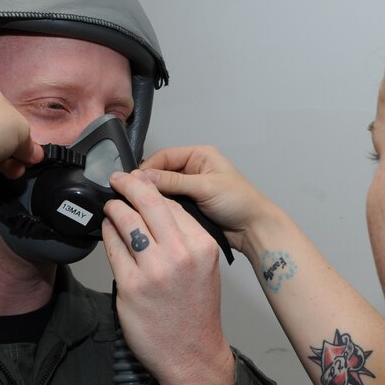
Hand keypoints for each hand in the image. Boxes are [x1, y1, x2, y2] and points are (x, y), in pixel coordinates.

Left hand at [102, 170, 234, 384]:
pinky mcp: (130, 286)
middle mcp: (180, 254)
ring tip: (111, 206)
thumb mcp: (204, 266)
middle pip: (148, 203)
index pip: (172, 204)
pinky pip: (113, 248)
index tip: (139, 182)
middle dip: (129, 184)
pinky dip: (108, 235)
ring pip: (126, 221)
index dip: (151, 189)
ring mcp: (153, 270)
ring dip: (115, 208)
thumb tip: (155, 209)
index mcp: (202, 246)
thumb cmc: (196, 312)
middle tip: (118, 179)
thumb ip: (184, 237)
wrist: (192, 355)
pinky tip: (108, 232)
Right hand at [140, 146, 281, 256]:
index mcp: (200, 156)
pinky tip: (153, 215)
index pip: (165, 156)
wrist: (253, 228)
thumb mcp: (205, 187)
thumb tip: (144, 178)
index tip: (131, 181)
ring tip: (139, 206)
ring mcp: (191, 188)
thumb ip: (174, 182)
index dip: (147, 168)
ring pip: (164, 190)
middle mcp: (194, 169)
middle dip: (148, 184)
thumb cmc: (240, 202)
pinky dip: (162, 209)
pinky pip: (170, 204)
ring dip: (155, 198)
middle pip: (161, 173)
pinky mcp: (191, 206)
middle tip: (131, 195)